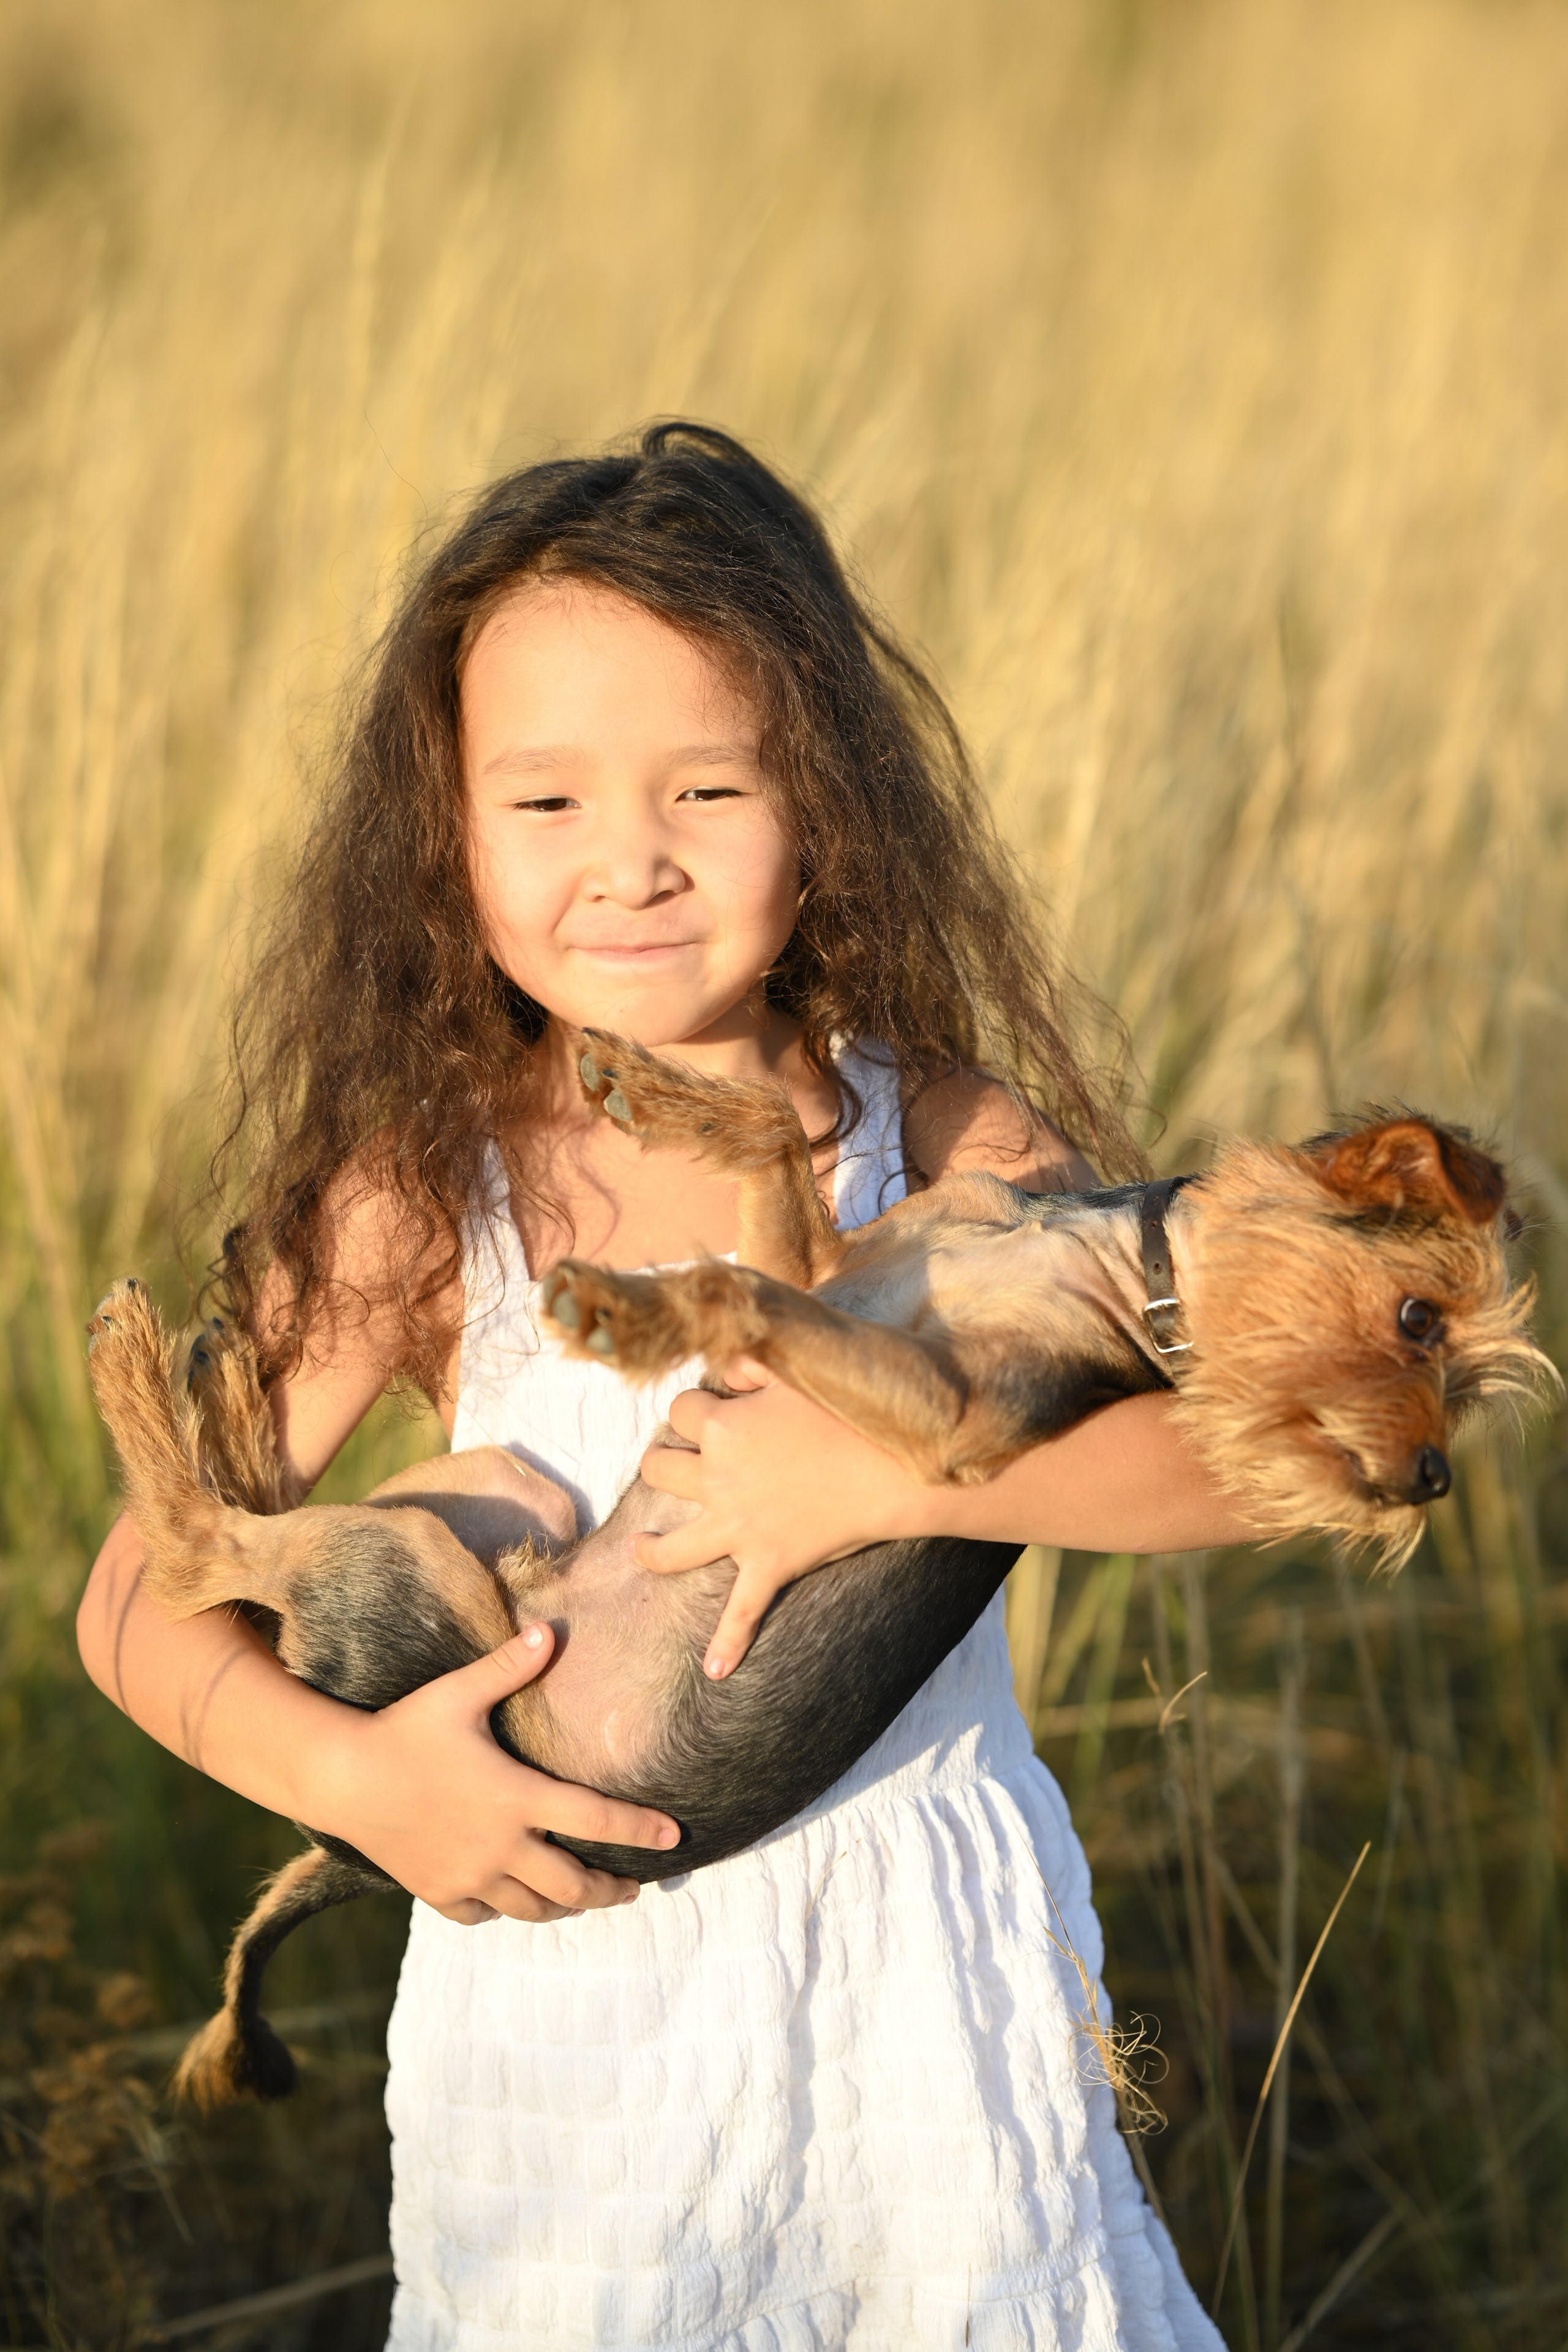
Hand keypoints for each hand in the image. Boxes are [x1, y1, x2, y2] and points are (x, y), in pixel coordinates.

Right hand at [318, 1625, 681, 1923]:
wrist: (339, 1778)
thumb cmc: (402, 1730)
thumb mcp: (458, 1693)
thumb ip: (509, 1667)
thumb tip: (548, 1631)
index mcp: (516, 1798)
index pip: (596, 1820)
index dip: (640, 1831)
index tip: (674, 1838)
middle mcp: (500, 1847)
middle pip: (573, 1885)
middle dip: (609, 1890)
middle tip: (631, 1888)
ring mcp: (469, 1876)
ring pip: (533, 1908)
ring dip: (563, 1905)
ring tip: (582, 1898)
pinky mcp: (439, 1892)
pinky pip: (484, 1914)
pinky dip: (505, 1909)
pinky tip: (512, 1897)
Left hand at [636, 1364, 929, 1679]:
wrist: (893, 1471)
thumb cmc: (852, 1414)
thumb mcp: (798, 1372)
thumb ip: (754, 1363)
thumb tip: (726, 1369)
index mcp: (723, 1427)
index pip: (681, 1408)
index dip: (694, 1406)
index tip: (711, 1406)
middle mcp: (718, 1479)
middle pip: (659, 1466)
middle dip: (665, 1460)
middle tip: (684, 1461)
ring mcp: (739, 1529)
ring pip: (673, 1545)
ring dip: (653, 1549)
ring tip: (641, 1547)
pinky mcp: (768, 1565)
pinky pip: (740, 1613)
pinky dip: (727, 1644)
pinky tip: (714, 1671)